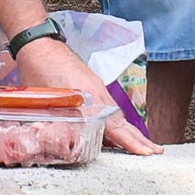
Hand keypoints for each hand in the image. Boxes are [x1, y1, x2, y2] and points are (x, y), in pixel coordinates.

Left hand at [14, 35, 159, 154]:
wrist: (38, 43)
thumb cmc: (39, 69)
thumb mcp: (46, 100)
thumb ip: (57, 121)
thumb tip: (60, 143)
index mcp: (89, 98)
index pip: (115, 126)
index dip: (130, 141)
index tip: (145, 151)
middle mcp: (98, 94)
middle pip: (121, 121)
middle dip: (139, 139)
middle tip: (155, 152)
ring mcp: (96, 89)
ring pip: (116, 115)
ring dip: (129, 131)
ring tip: (143, 146)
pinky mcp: (92, 86)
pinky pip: (109, 108)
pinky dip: (117, 122)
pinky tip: (118, 130)